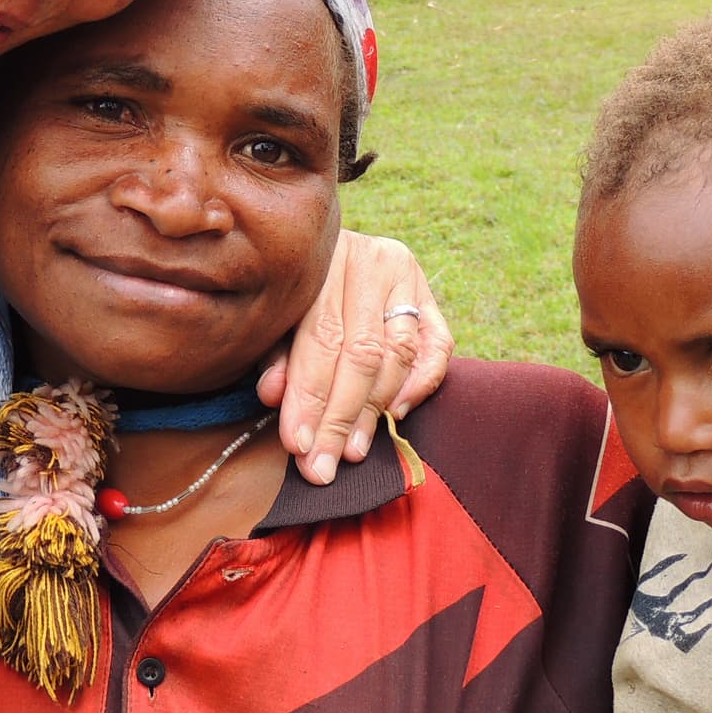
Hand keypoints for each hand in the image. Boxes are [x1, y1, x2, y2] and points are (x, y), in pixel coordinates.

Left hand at [256, 230, 452, 484]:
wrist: (321, 248)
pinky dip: (421, 384)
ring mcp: (406, 275)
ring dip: (374, 410)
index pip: (321, 340)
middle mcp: (370, 260)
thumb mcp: (276, 317)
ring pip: (398, 353)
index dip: (310, 397)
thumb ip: (277, 355)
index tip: (298, 446)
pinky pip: (438, 346)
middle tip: (324, 464)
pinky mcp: (429, 295)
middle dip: (341, 417)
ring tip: (353, 450)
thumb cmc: (291, 292)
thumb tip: (273, 396)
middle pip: (362, 352)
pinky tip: (395, 415)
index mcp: (324, 259)